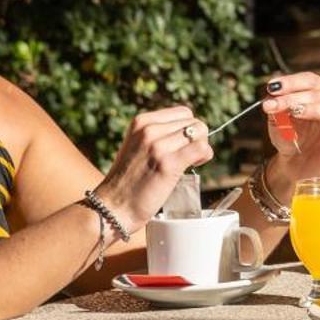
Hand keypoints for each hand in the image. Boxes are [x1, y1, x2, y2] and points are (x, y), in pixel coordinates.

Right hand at [96, 106, 214, 231]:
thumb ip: (160, 134)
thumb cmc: (130, 180)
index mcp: (141, 121)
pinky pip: (201, 148)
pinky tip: (194, 165)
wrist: (114, 206)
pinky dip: (204, 156)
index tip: (181, 145)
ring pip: (200, 133)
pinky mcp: (168, 163)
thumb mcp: (138, 145)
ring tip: (189, 162)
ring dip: (201, 147)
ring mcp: (158, 145)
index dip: (189, 129)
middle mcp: (149, 129)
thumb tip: (193, 130)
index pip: (183, 113)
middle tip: (187, 157)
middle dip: (197, 139)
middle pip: (194, 122)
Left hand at [260, 72, 319, 182]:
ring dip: (316, 109)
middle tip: (272, 105)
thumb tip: (271, 96)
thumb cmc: (290, 138)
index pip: (311, 80)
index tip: (271, 87)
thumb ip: (277, 109)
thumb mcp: (278, 122)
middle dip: (294, 98)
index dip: (292, 82)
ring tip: (295, 112)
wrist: (295, 166)